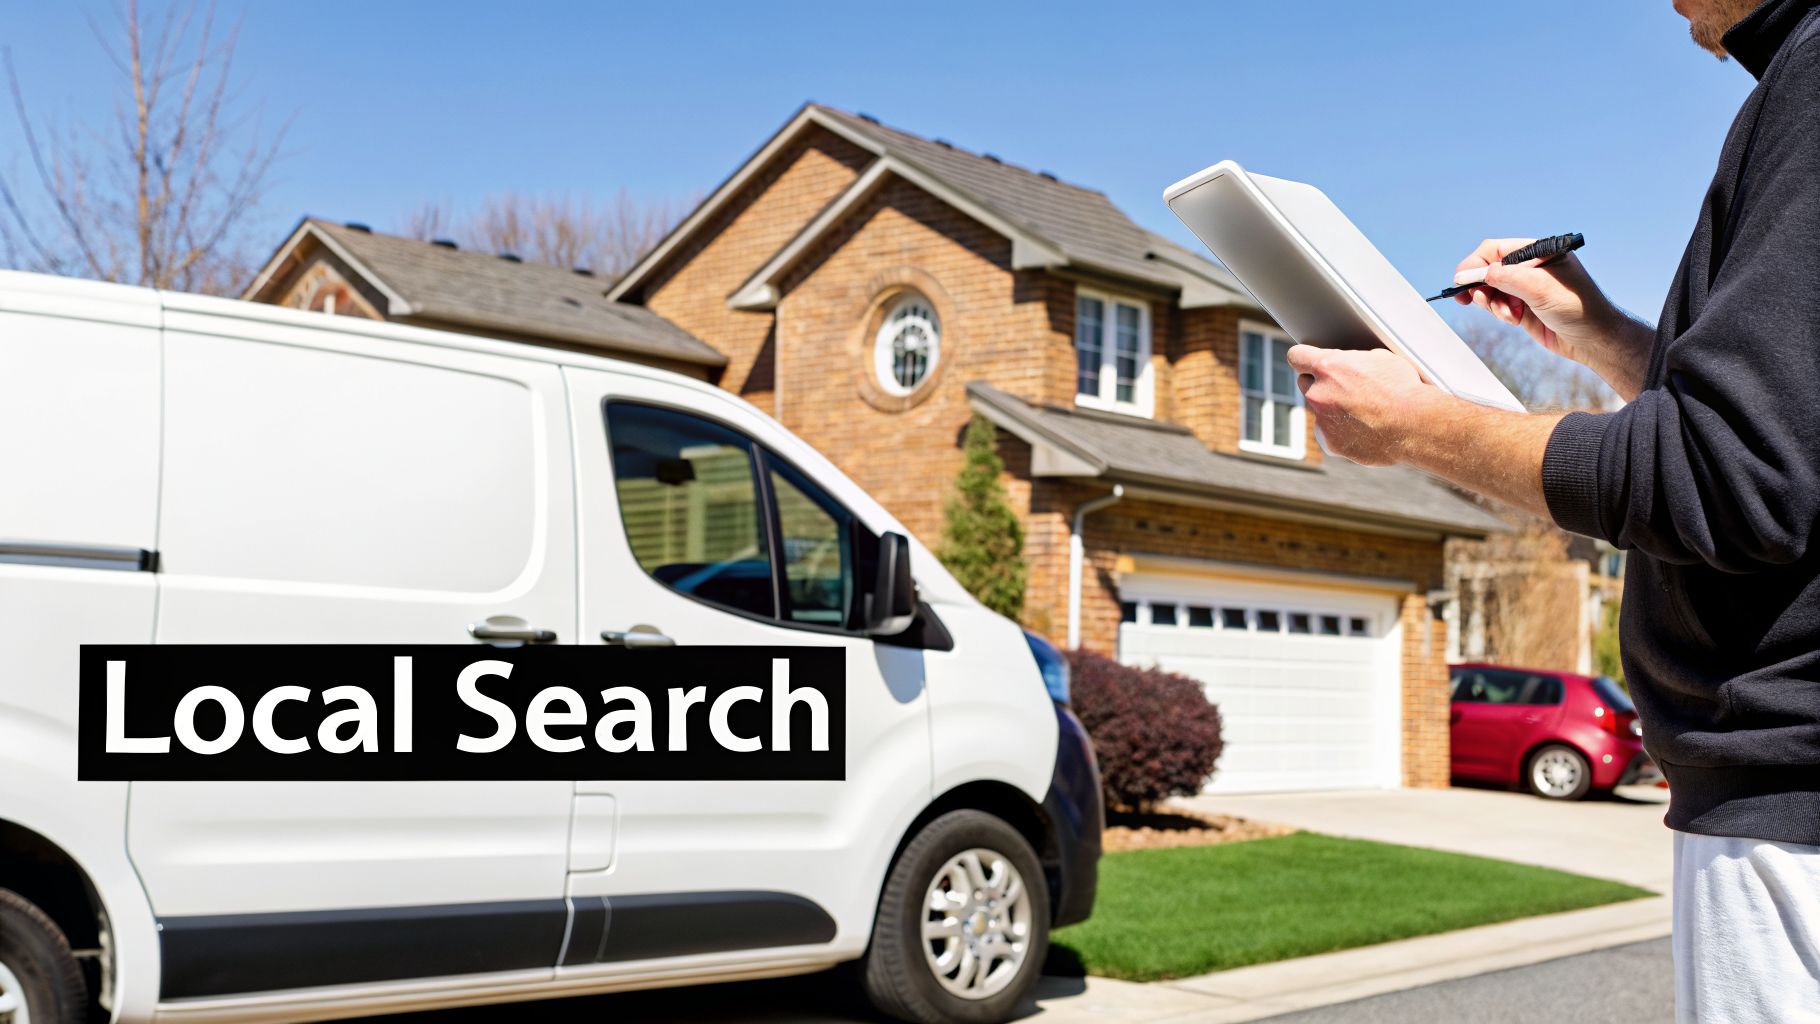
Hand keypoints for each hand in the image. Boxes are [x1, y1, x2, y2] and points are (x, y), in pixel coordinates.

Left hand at [1285, 345, 1447, 465]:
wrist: (1416, 424)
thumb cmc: (1404, 388)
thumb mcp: (1380, 359)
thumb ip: (1352, 360)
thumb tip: (1346, 362)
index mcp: (1328, 367)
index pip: (1296, 356)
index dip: (1303, 358)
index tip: (1306, 361)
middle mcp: (1319, 393)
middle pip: (1304, 384)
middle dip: (1319, 383)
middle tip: (1343, 387)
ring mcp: (1322, 421)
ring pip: (1318, 411)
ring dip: (1332, 409)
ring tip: (1362, 412)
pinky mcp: (1330, 443)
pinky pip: (1329, 435)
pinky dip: (1341, 433)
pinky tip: (1362, 430)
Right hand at [1452, 238, 1650, 398]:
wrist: (1594, 339)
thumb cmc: (1578, 306)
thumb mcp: (1540, 287)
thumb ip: (1505, 277)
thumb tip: (1474, 274)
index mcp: (1538, 252)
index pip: (1495, 250)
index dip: (1475, 264)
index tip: (1461, 281)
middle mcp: (1530, 268)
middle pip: (1488, 270)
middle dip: (1481, 286)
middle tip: (1472, 299)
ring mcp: (1525, 288)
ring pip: (1491, 290)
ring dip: (1493, 303)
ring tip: (1508, 314)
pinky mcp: (1523, 308)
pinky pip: (1499, 306)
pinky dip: (1500, 313)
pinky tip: (1514, 319)